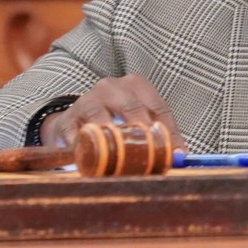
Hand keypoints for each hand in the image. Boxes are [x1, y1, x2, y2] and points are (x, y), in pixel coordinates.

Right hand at [39, 74, 187, 150]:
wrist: (74, 123)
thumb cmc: (114, 122)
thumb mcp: (138, 123)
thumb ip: (160, 138)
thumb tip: (181, 158)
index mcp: (136, 85)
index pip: (159, 107)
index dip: (169, 132)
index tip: (175, 156)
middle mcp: (112, 87)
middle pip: (132, 107)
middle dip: (143, 133)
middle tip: (150, 155)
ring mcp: (87, 100)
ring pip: (100, 116)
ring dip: (111, 139)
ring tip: (120, 158)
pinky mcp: (67, 119)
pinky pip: (74, 133)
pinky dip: (82, 148)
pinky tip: (90, 162)